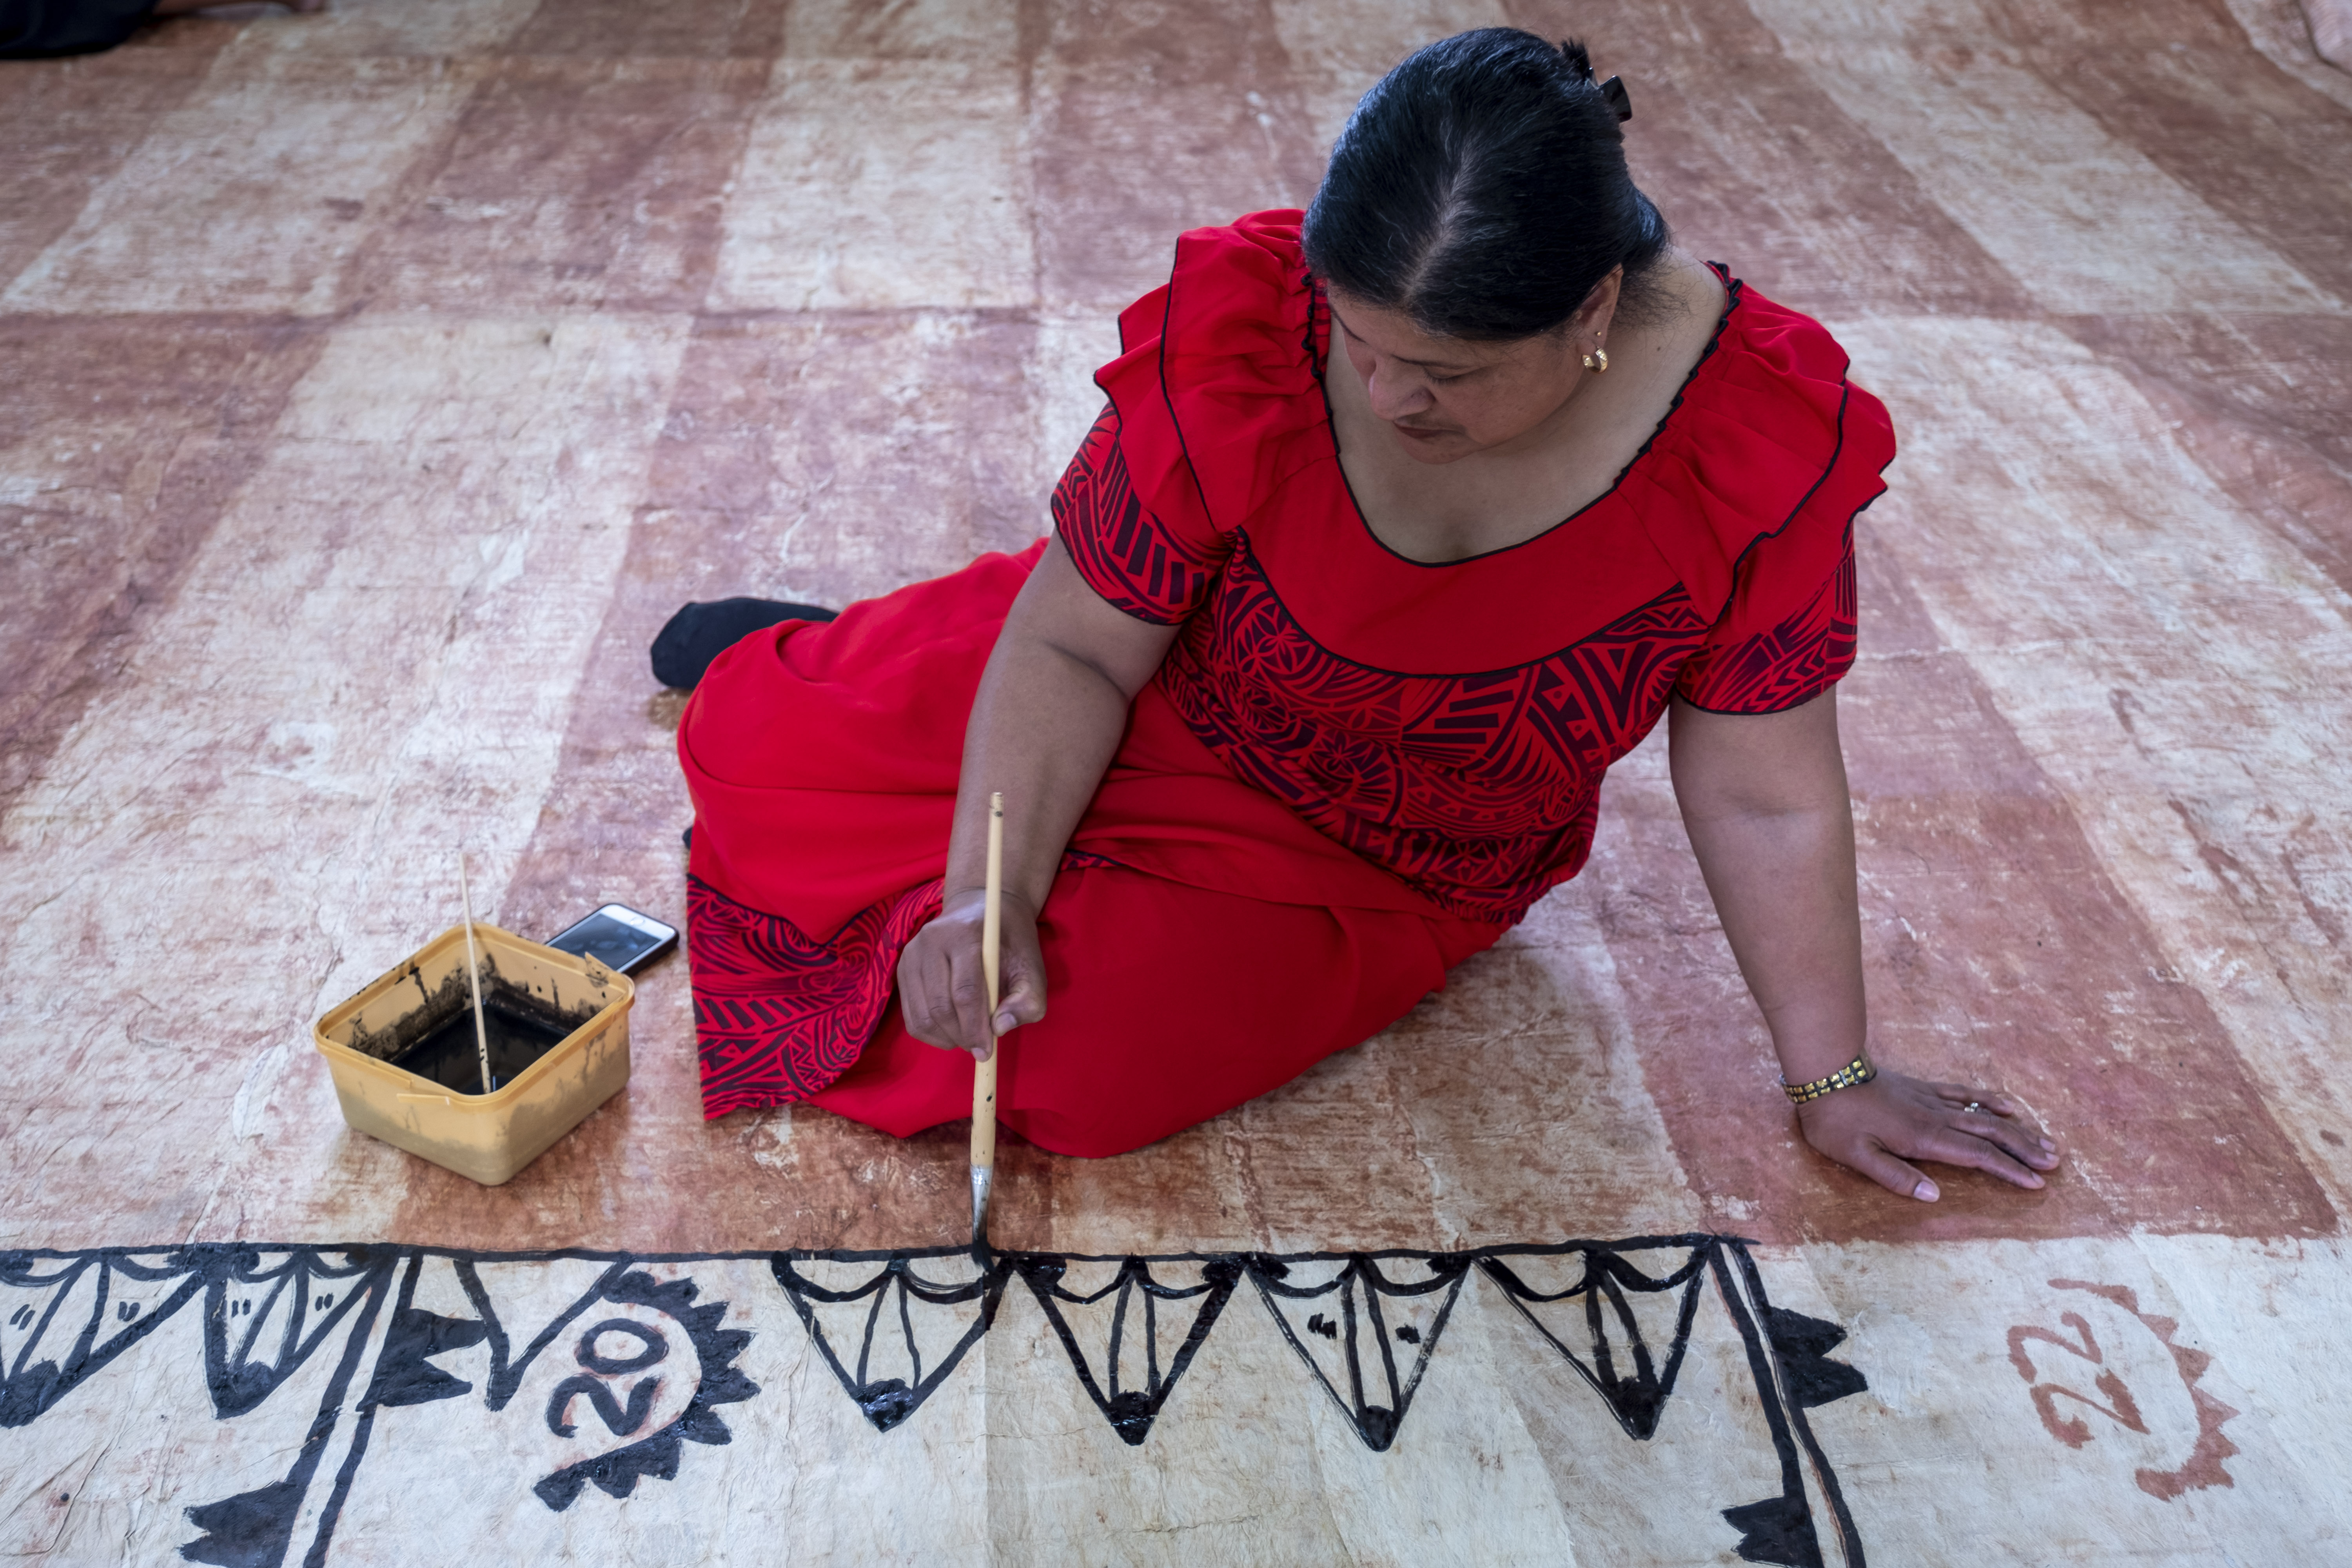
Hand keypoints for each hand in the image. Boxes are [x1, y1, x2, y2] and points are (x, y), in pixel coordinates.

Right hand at [895, 889, 1046, 1060]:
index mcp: (966, 935)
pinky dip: (930, 1033)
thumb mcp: (1032, 967)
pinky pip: (911, 1015)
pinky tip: (950, 1031)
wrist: (980, 910)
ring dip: (945, 1037)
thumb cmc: (1009, 943)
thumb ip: (1027, 1000)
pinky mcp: (902, 967)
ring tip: (967, 1038)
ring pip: (922, 1014)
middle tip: (980, 1049)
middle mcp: (931, 941)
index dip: (976, 1027)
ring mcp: (912, 953)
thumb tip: (1000, 1029)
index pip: (965, 991)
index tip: (987, 1051)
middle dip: (961, 1036)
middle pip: (940, 1006)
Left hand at [1796, 1071, 2060, 1200]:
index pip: (1977, 1156)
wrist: (1825, 1072)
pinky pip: (1965, 1092)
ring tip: (2045, 1141)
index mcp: (1925, 1138)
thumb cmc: (1836, 1120)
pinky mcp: (1924, 1088)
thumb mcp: (1856, 1156)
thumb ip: (1895, 1177)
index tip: (2036, 1183)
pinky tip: (2008, 1104)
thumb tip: (1935, 1196)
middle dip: (2024, 1149)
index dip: (2008, 1170)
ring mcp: (1932, 1099)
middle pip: (1991, 1133)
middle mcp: (1936, 1117)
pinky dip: (1990, 1099)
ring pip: (1984, 1113)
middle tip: (2055, 1163)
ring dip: (2017, 1128)